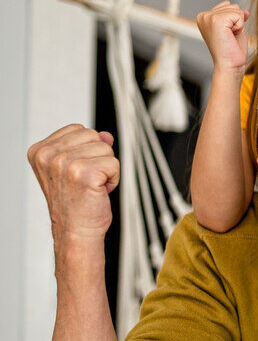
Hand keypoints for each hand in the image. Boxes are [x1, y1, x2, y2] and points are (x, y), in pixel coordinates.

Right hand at [27, 124, 119, 243]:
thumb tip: (106, 135)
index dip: (86, 150)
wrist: (76, 231)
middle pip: (94, 135)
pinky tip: (100, 191)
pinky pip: (115, 163)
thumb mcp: (75, 168)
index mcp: (40, 151)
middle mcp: (48, 156)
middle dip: (99, 157)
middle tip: (86, 181)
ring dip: (107, 169)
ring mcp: (64, 163)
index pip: (79, 129)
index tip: (76, 172)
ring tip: (92, 187)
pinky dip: (114, 179)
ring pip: (106, 148)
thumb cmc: (75, 203)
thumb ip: (88, 146)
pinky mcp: (83, 173)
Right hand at [196, 1, 249, 72]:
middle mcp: (203, 16)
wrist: (229, 64)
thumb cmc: (231, 49)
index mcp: (204, 16)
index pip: (228, 5)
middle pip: (233, 6)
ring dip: (238, 24)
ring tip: (229, 36)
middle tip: (229, 36)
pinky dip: (240, 27)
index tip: (226, 34)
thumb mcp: (232, 27)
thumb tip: (245, 11)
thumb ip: (235, 15)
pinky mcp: (216, 20)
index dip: (234, 20)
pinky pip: (239, 15)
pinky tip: (231, 36)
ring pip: (236, 9)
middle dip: (236, 21)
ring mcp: (208, 17)